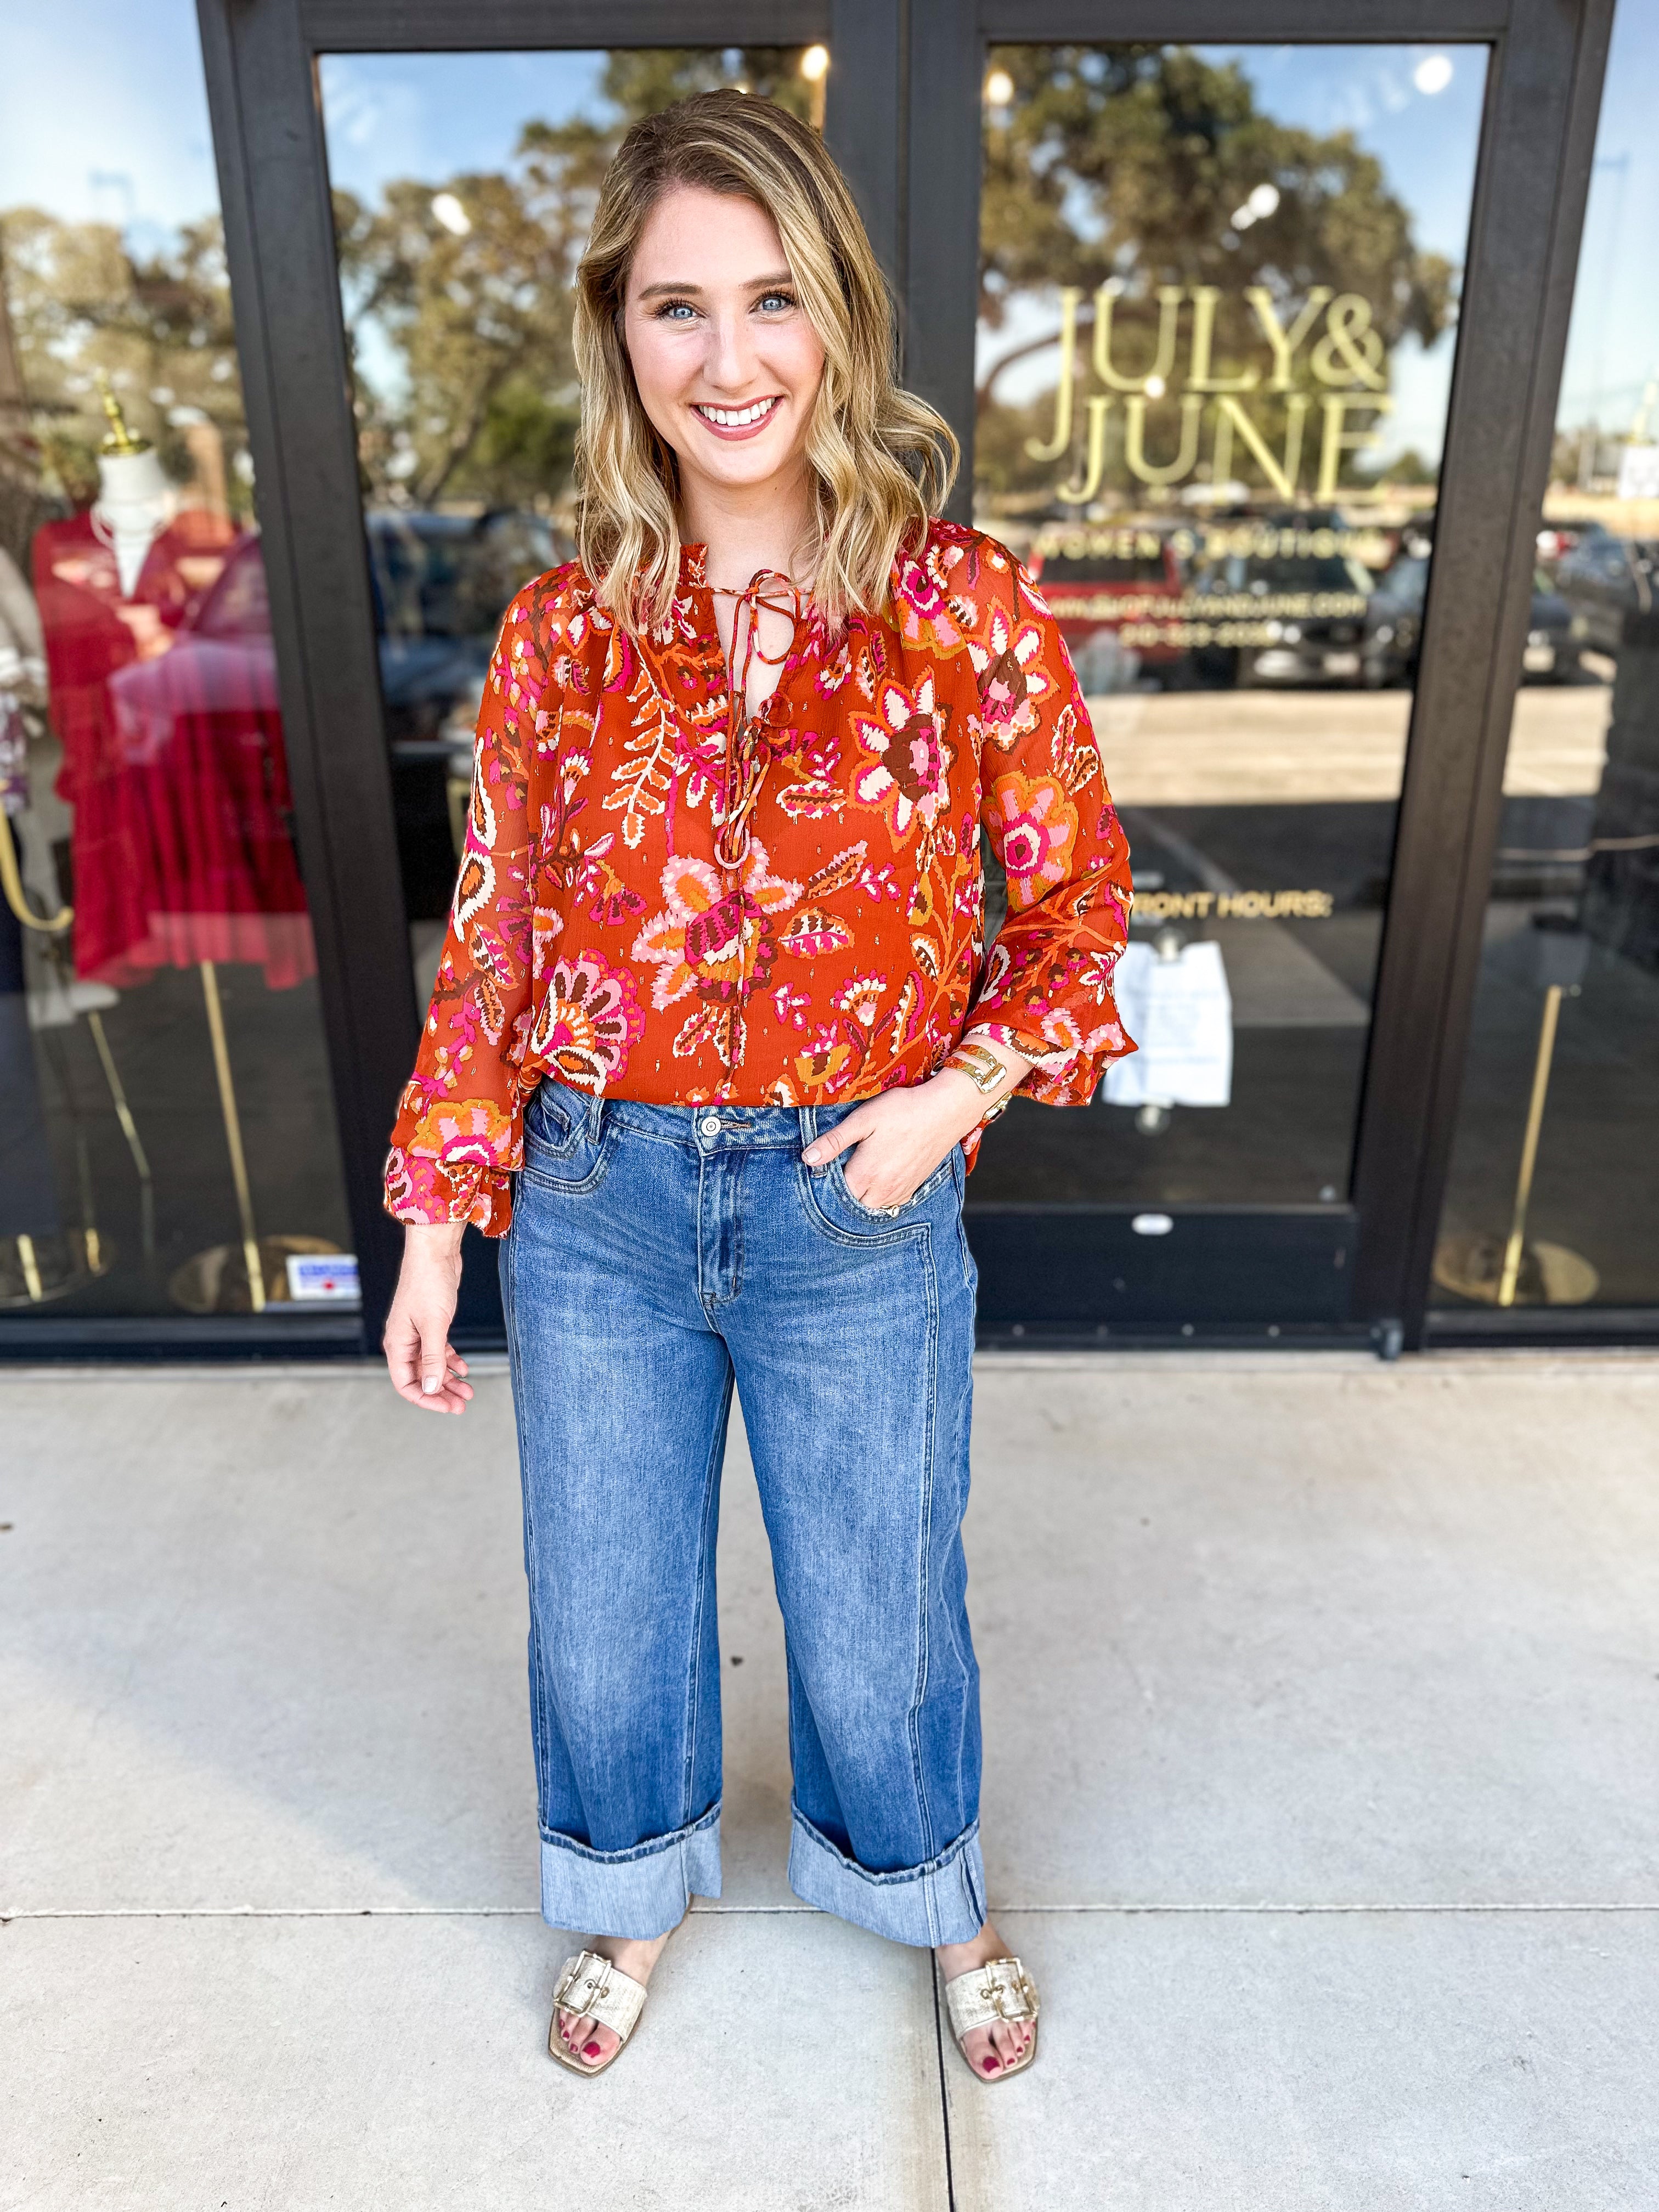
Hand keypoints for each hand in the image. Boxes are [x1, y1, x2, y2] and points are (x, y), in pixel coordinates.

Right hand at [383, 1221, 472, 1413]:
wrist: (435, 1252)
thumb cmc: (428, 1282)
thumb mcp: (434, 1325)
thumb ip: (433, 1358)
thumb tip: (431, 1387)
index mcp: (397, 1344)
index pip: (406, 1384)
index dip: (426, 1399)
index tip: (447, 1407)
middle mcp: (404, 1341)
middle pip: (420, 1378)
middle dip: (441, 1393)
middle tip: (463, 1404)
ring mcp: (418, 1333)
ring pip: (432, 1366)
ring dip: (449, 1380)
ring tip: (469, 1391)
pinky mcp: (431, 1324)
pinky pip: (439, 1351)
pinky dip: (451, 1362)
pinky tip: (464, 1369)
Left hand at [802, 1043, 1027, 1210]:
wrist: (946, 1111)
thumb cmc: (904, 1110)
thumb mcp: (864, 1119)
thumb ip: (835, 1141)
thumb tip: (808, 1158)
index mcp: (865, 1174)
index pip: (834, 1193)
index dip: (824, 1184)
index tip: (819, 1171)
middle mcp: (882, 1190)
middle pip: (851, 1204)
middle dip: (841, 1193)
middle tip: (836, 1172)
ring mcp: (899, 1192)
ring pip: (870, 1206)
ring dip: (860, 1196)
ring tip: (855, 1175)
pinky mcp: (912, 1188)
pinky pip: (889, 1204)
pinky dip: (878, 1197)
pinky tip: (876, 1179)